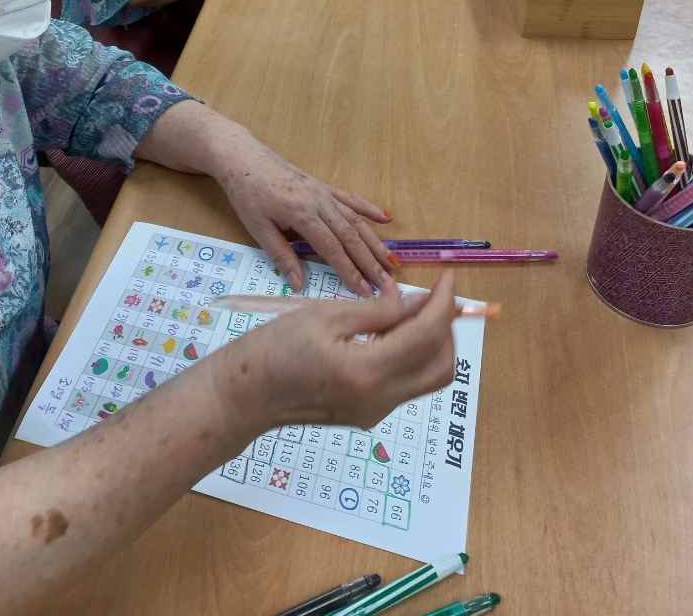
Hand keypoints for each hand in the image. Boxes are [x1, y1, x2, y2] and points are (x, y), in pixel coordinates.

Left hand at [212, 137, 396, 295]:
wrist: (243, 159)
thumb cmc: (247, 194)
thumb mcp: (258, 228)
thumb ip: (281, 256)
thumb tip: (300, 285)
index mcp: (302, 214)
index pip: (332, 248)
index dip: (350, 271)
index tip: (365, 291)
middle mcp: (319, 202)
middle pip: (350, 235)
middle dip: (370, 261)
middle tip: (388, 284)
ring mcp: (323, 192)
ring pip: (355, 219)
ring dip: (374, 241)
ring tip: (391, 261)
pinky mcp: (322, 186)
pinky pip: (350, 199)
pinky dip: (369, 209)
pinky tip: (386, 218)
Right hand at [217, 274, 457, 432]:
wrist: (244, 395)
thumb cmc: (274, 348)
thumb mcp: (324, 317)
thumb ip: (376, 311)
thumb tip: (413, 302)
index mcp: (367, 372)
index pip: (425, 337)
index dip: (443, 305)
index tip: (448, 278)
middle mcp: (380, 400)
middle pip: (441, 366)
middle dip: (445, 328)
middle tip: (431, 295)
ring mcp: (375, 412)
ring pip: (428, 379)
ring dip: (431, 344)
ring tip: (410, 310)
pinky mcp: (367, 414)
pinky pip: (405, 384)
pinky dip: (410, 356)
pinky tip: (390, 331)